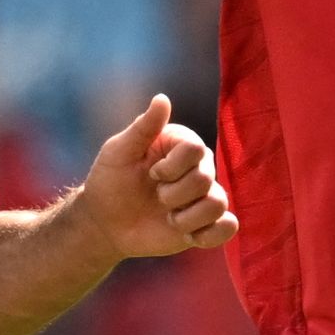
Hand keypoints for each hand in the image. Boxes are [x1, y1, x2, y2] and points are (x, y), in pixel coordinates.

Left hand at [77, 94, 236, 256]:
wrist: (105, 222)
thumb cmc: (109, 181)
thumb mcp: (118, 152)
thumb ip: (143, 128)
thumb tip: (162, 98)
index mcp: (180, 144)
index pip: (195, 150)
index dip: (172, 167)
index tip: (150, 173)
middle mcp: (198, 168)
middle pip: (204, 179)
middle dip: (173, 194)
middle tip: (156, 197)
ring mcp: (203, 196)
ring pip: (218, 204)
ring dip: (187, 217)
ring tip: (169, 219)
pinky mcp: (205, 223)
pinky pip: (228, 228)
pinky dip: (210, 235)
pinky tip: (187, 236)